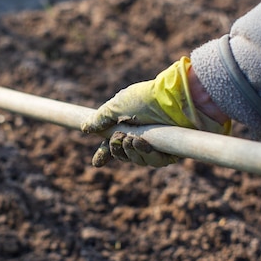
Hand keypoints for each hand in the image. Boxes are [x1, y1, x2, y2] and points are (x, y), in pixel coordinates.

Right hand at [82, 57, 230, 166]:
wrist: (176, 97)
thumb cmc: (147, 98)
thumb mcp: (117, 106)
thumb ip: (100, 119)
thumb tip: (85, 128)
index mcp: (129, 124)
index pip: (114, 145)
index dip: (106, 154)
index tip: (97, 163)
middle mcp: (143, 135)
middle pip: (125, 156)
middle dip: (118, 150)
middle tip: (119, 138)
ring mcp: (158, 143)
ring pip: (139, 161)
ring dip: (132, 152)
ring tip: (132, 138)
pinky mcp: (172, 150)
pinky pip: (156, 161)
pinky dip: (147, 154)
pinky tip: (142, 142)